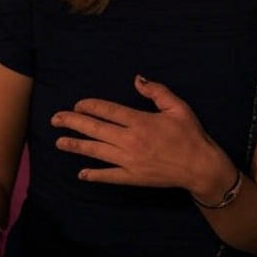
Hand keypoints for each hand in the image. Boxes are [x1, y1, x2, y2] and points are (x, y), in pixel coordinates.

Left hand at [51, 75, 234, 198]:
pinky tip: (81, 173)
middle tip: (56, 119)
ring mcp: (129, 161)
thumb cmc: (190, 134)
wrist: (200, 167)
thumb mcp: (177, 106)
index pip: (108, 111)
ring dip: (76, 146)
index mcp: (140, 121)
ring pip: (96, 151)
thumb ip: (156, 91)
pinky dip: (94, 174)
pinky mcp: (132, 177)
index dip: (90, 106)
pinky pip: (109, 176)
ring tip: (59, 142)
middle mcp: (130, 141)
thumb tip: (137, 79)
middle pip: (95, 129)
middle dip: (73, 123)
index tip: (77, 104)